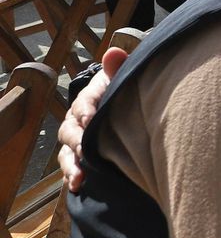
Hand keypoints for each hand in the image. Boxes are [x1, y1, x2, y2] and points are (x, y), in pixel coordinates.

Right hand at [58, 46, 127, 192]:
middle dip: (77, 140)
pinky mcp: (81, 154)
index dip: (86, 109)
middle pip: (70, 129)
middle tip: (85, 149)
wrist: (135, 106)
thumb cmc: (131, 90)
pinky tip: (77, 186)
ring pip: (67, 150)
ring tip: (79, 177)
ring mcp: (77, 137)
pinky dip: (72, 175)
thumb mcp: (127, 76)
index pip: (85, 101)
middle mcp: (78, 117)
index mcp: (91, 96)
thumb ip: (120, 66)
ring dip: (71, 164)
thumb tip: (114, 52)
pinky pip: (71, 165)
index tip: (90, 118)